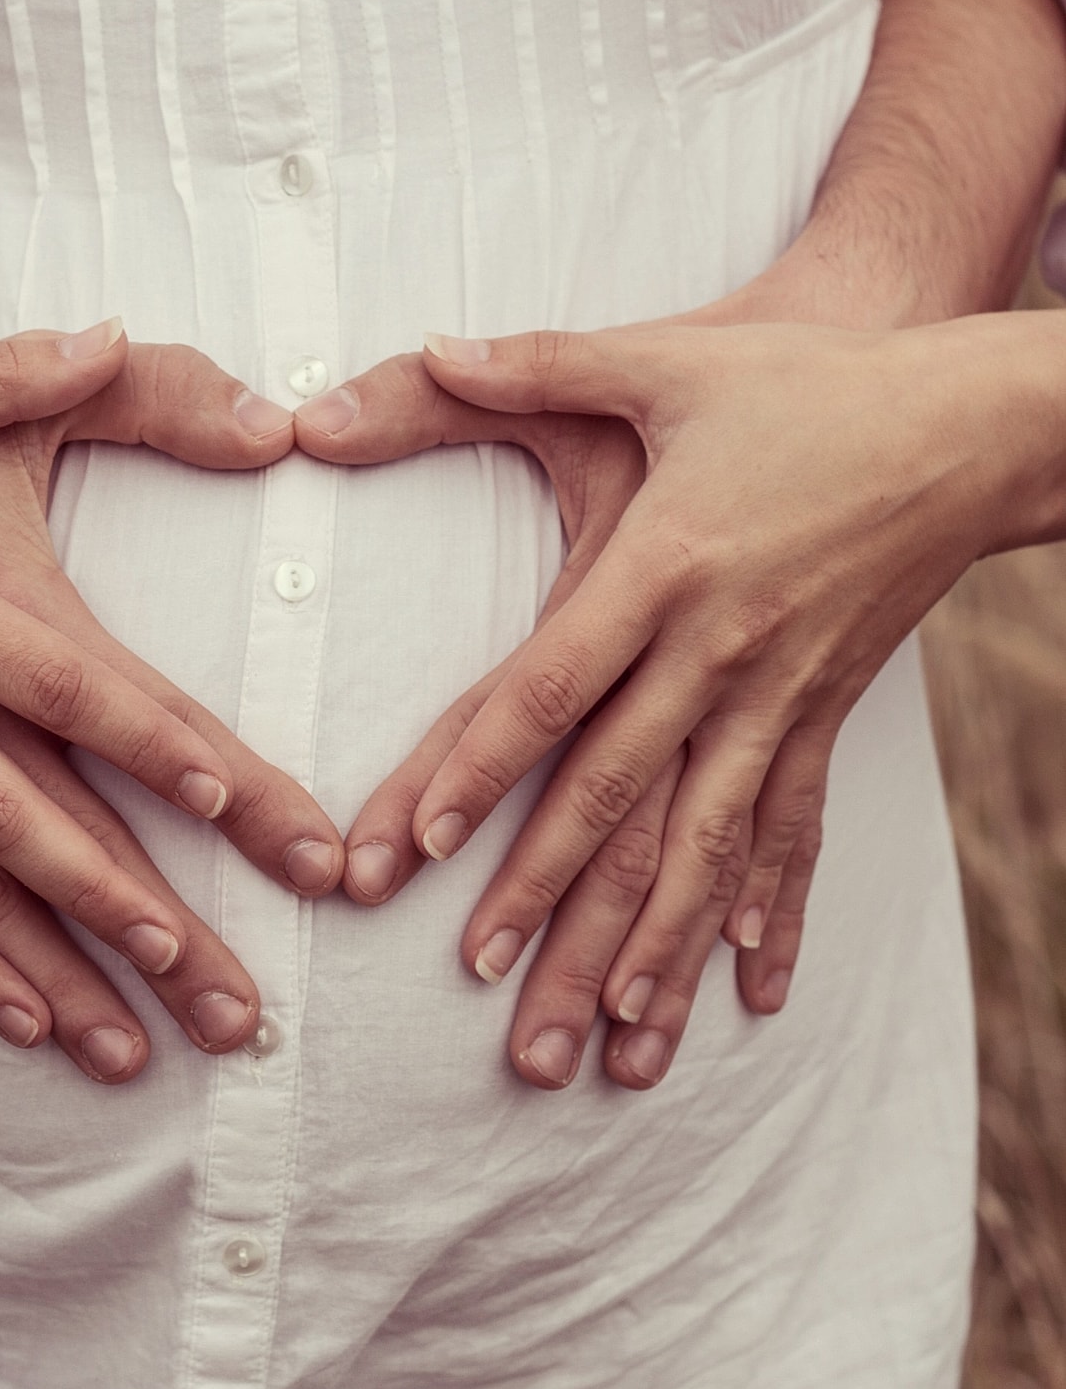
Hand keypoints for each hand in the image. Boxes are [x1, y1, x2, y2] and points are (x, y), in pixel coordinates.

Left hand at [295, 355, 761, 1092]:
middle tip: (489, 993)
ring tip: (611, 1041)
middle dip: (549, 902)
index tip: (419, 844)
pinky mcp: (827, 715)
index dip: (481, 766)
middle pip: (619, 796)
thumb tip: (420, 346)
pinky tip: (752, 992)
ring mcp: (781, 696)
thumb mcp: (666, 358)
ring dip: (656, 948)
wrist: (969, 420)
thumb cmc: (807, 384)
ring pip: (707, 845)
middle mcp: (720, 649)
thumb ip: (535, 362)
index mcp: (665, 564)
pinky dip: (770, 913)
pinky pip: (795, 831)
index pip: (552, 686)